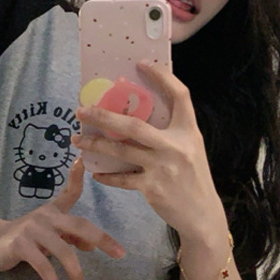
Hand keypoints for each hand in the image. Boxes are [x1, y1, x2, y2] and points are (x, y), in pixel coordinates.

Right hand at [0, 158, 124, 279]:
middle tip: (119, 254)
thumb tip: (91, 245)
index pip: (70, 193)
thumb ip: (71, 236)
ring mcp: (32, 230)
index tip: (83, 162)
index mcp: (54, 212)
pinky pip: (43, 265)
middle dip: (102, 239)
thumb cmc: (26, 238)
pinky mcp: (21, 245)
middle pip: (79, 225)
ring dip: (75, 272)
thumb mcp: (49, 233)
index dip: (77, 177)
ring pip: (63, 251)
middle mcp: (45, 217)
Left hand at [73, 61, 224, 239]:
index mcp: (188, 132)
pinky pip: (122, 179)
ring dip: (96, 144)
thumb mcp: (191, 149)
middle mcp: (175, 146)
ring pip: (121, 150)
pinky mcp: (152, 188)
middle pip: (134, 125)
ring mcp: (162, 167)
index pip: (180, 95)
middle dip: (104, 116)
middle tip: (81, 110)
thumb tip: (140, 113)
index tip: (142, 64)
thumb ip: (172, 133)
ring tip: (77, 139)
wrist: (202, 214)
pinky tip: (95, 172)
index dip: (162, 77)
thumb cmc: (193, 178)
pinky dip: (106, 176)